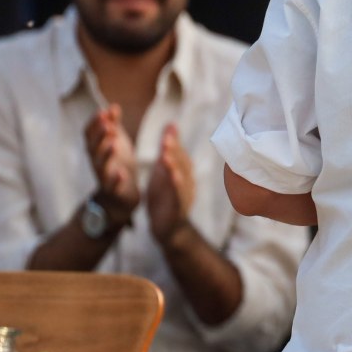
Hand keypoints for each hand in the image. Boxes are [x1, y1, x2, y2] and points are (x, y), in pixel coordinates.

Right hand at [83, 106, 139, 225]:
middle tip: (106, 123)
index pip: (89, 135)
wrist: (119, 198)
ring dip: (106, 153)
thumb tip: (112, 106)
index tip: (101, 112)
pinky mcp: (113, 191)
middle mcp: (96, 162)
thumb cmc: (117, 166)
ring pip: (101, 165)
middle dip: (99, 135)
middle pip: (93, 148)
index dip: (94, 124)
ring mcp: (103, 177)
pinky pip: (112, 186)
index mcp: (96, 150)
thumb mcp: (116, 144)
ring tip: (113, 143)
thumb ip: (113, 126)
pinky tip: (121, 172)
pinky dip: (116, 179)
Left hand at [146, 123, 197, 246]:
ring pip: (182, 178)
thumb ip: (168, 148)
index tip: (168, 129)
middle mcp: (187, 180)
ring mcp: (185, 194)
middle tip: (166, 139)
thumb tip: (172, 124)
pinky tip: (173, 178)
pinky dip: (177, 186)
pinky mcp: (179, 208)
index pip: (180, 153)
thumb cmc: (165, 194)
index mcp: (182, 169)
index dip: (174, 142)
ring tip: (166, 156)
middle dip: (175, 151)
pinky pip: (180, 196)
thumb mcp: (163, 169)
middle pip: (182, 163)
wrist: (167, 227)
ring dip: (175, 166)